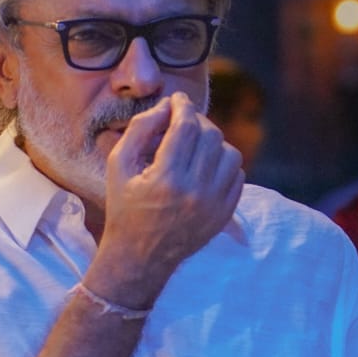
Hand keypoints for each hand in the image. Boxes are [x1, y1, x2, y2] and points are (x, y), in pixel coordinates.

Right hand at [95, 92, 244, 302]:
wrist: (140, 256)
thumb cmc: (125, 207)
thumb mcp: (119, 165)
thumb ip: (140, 129)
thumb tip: (167, 105)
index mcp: (166, 179)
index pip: (186, 126)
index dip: (183, 106)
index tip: (178, 100)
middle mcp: (195, 192)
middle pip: (210, 135)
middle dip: (197, 121)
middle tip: (183, 122)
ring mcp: (215, 205)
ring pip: (230, 152)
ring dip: (213, 141)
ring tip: (194, 145)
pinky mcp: (225, 214)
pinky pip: (238, 174)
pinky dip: (224, 163)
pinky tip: (205, 165)